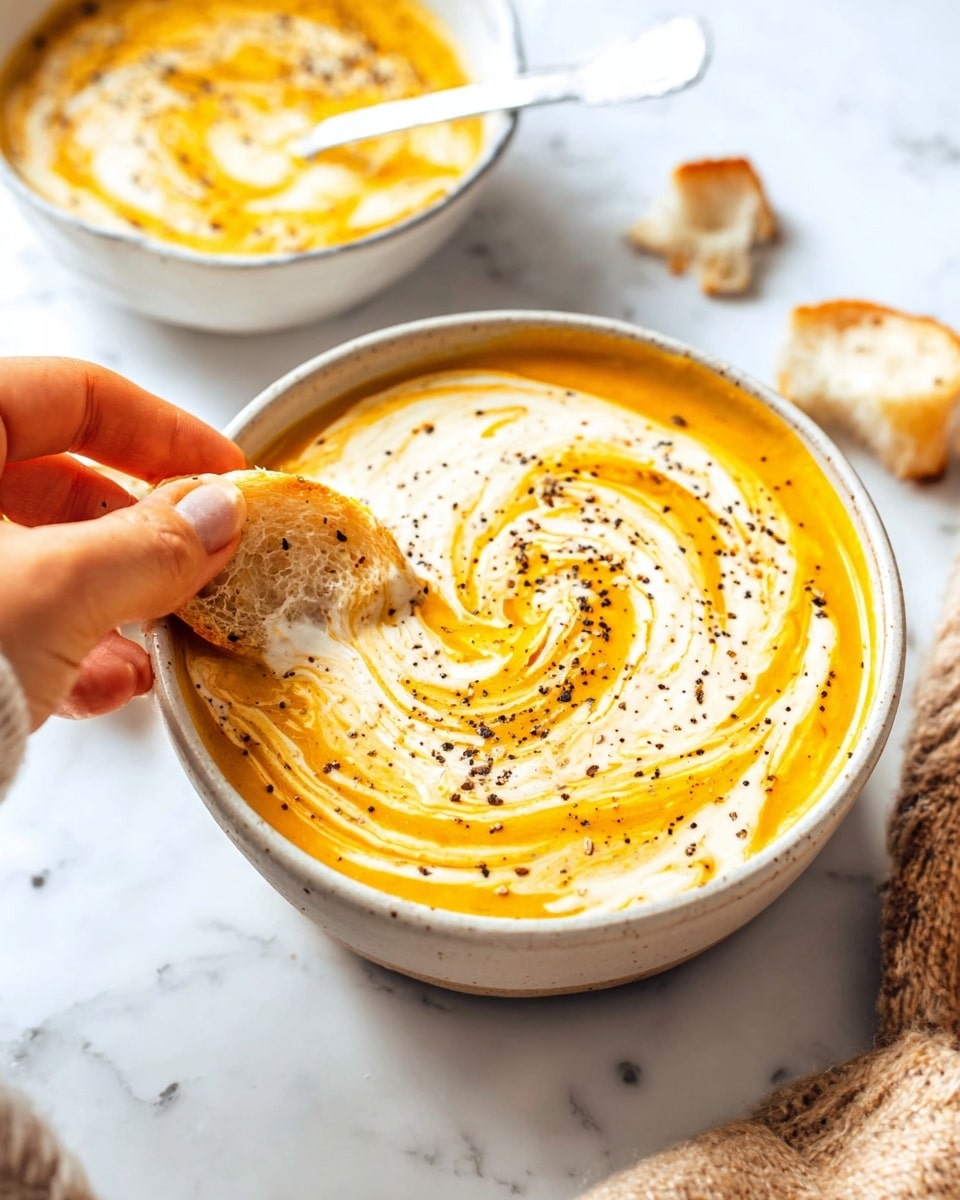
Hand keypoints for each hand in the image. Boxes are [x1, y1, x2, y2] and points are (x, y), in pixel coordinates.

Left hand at [0, 357, 246, 729]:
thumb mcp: (56, 589)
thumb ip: (152, 542)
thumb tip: (217, 514)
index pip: (72, 394)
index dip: (164, 430)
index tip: (223, 472)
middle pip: (58, 480)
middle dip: (142, 530)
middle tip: (203, 562)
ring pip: (38, 555)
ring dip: (113, 597)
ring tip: (161, 638)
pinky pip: (8, 614)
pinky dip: (66, 645)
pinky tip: (107, 684)